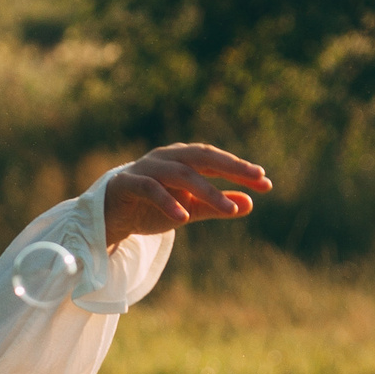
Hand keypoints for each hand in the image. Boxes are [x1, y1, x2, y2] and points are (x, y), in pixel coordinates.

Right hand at [103, 145, 270, 244]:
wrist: (109, 217)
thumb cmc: (151, 209)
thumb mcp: (189, 209)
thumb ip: (216, 206)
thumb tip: (250, 204)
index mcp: (182, 159)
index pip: (216, 159)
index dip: (240, 168)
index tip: (265, 181)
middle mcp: (165, 158)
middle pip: (202, 156)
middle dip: (230, 167)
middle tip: (256, 179)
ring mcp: (145, 168)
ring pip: (180, 173)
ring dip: (206, 190)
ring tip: (228, 209)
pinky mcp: (126, 183)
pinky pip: (150, 189)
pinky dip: (168, 201)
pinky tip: (184, 217)